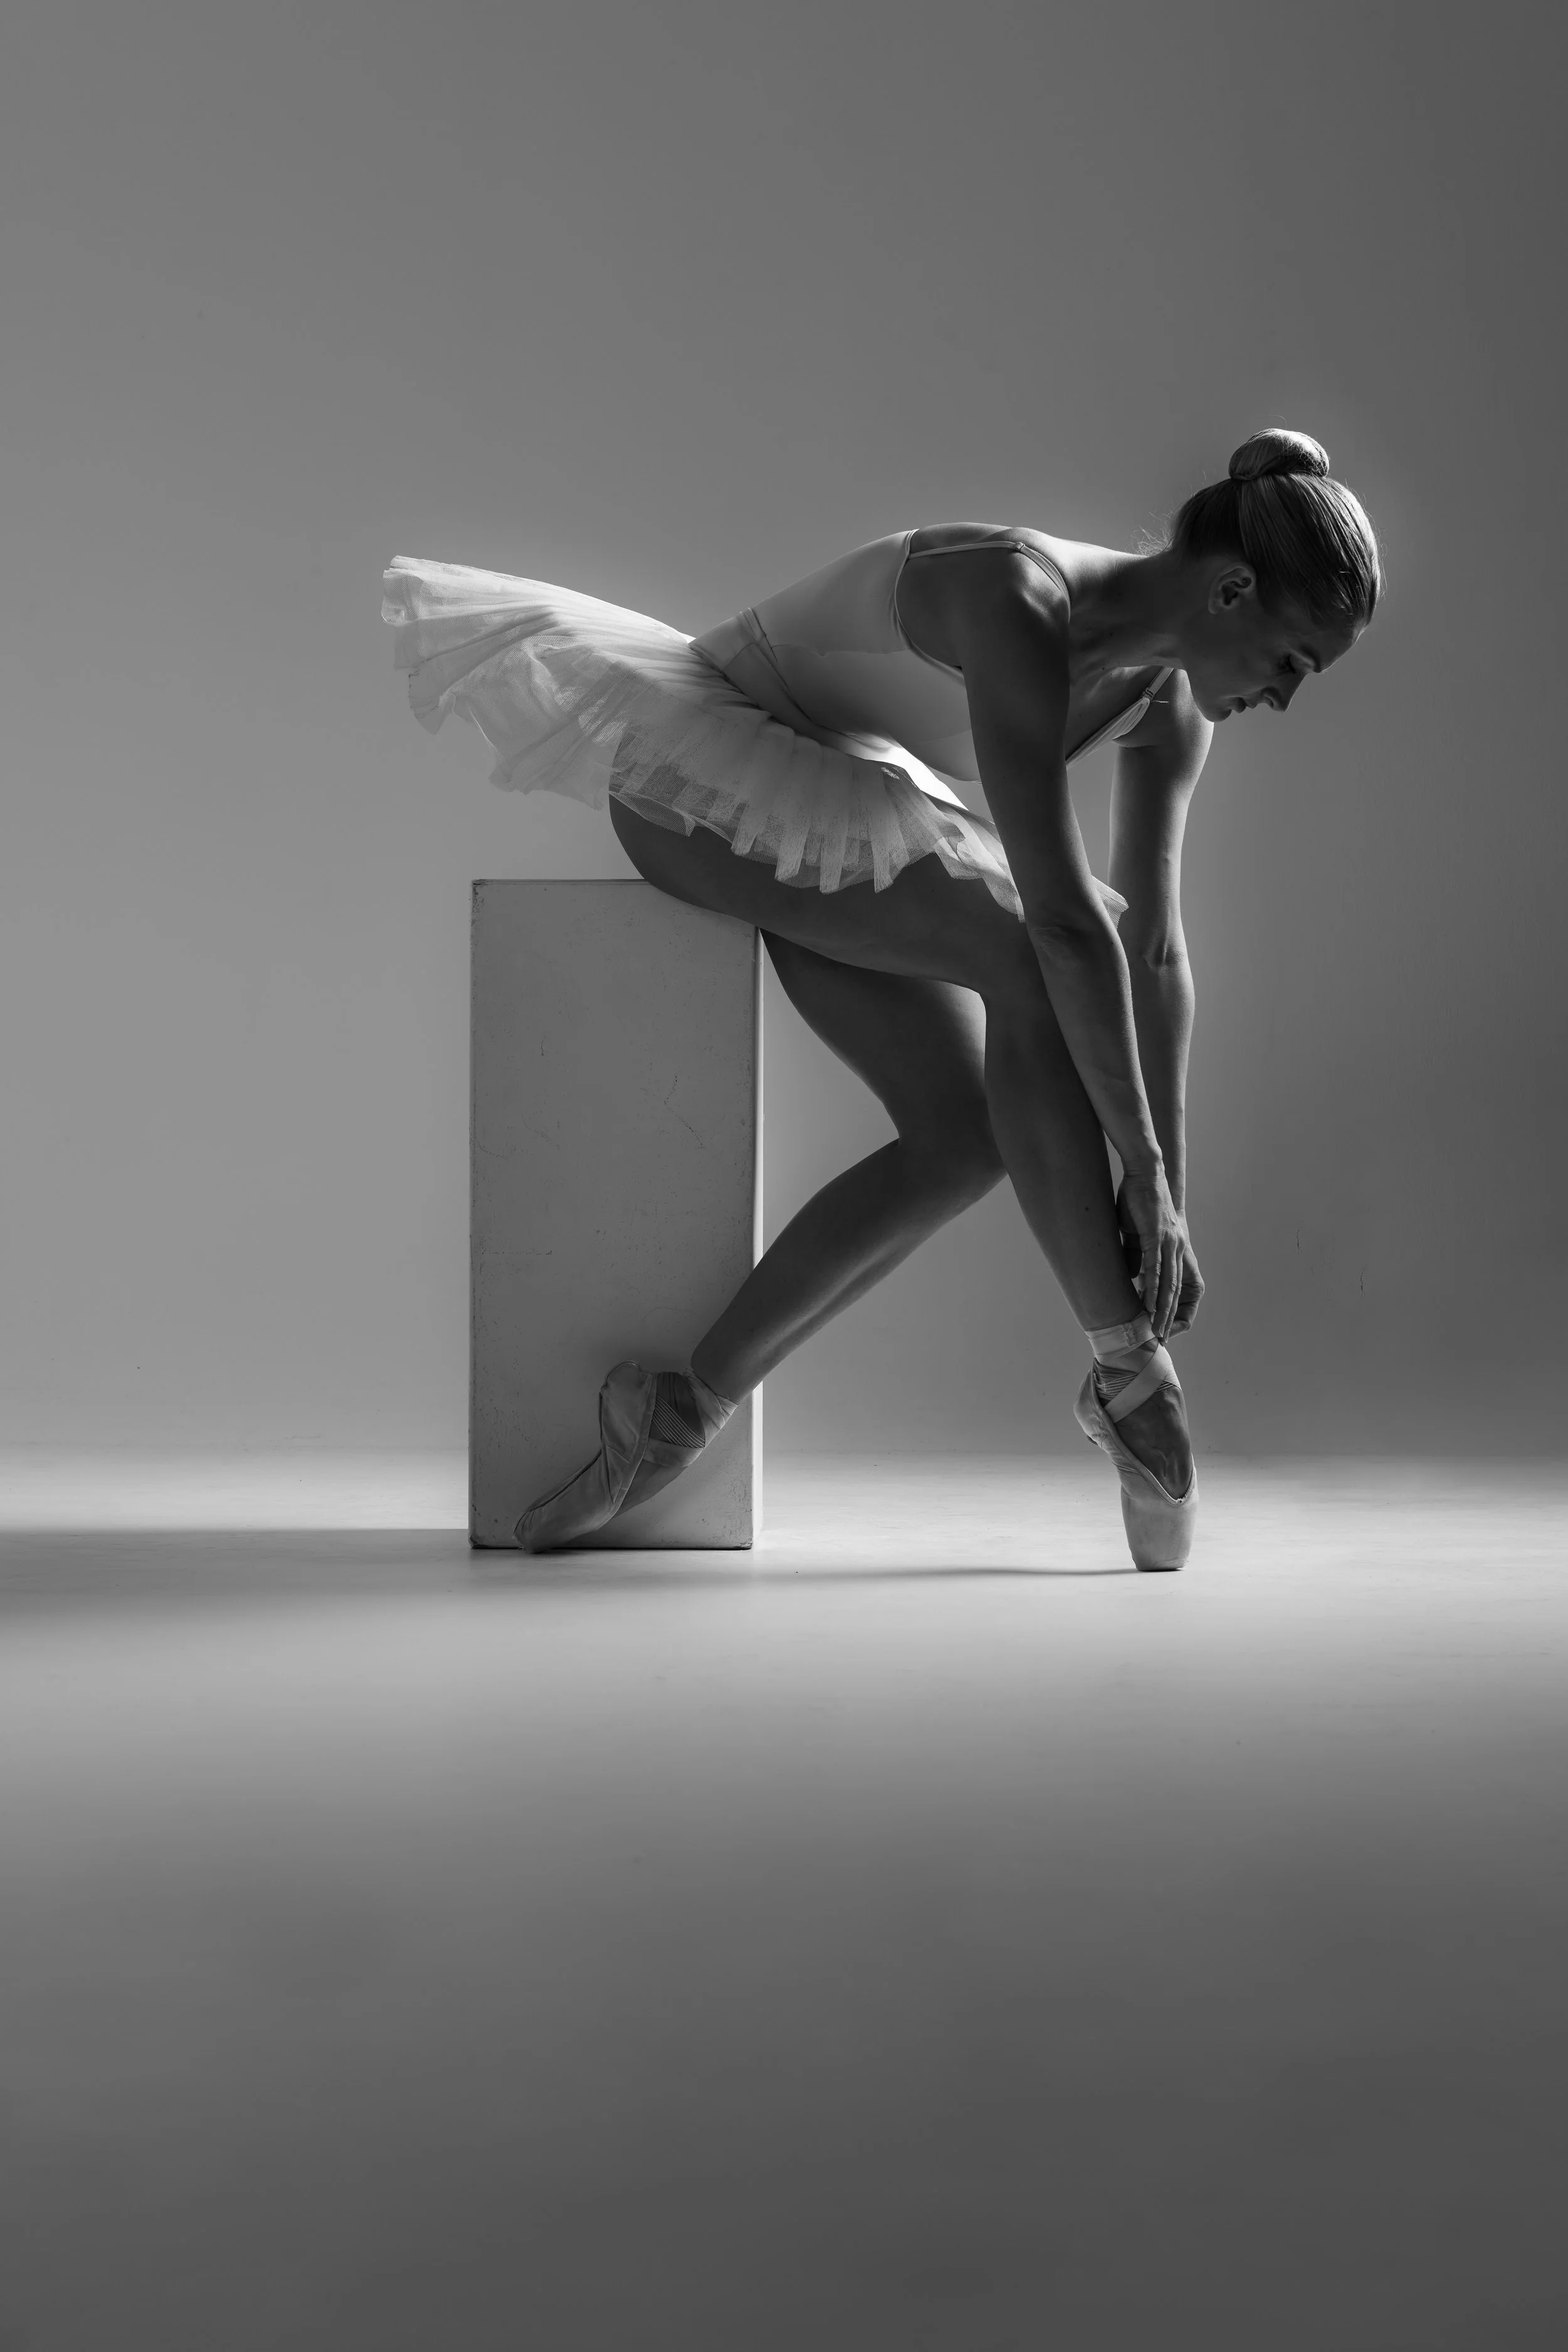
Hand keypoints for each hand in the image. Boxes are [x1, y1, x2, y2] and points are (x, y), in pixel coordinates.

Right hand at [1115, 1172, 1202, 1341]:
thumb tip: (1131, 1276)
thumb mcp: (1136, 1232)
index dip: (1170, 1307)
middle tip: (1161, 1339)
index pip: (1177, 1286)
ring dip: (1162, 1310)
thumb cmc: (1140, 1200)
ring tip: (1156, 1330)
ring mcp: (1168, 1243)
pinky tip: (1148, 1304)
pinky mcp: (1156, 1236)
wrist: (1147, 1172)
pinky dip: (1152, 1289)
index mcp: (1174, 1248)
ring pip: (1167, 1285)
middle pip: (1175, 1291)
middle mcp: (1177, 1249)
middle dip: (1168, 1317)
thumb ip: (1135, 1254)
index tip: (1161, 1325)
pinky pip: (1155, 1268)